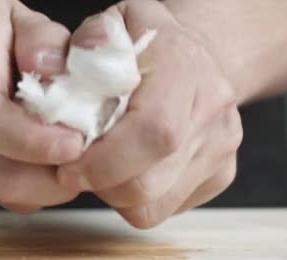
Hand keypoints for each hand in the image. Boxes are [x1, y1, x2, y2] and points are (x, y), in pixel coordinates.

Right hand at [0, 0, 83, 211]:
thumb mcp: (7, 10)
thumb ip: (42, 38)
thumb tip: (61, 75)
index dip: (33, 141)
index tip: (76, 143)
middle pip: (2, 177)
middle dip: (58, 177)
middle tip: (88, 153)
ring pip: (4, 194)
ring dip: (48, 184)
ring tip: (65, 150)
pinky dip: (29, 182)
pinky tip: (36, 154)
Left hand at [58, 0, 242, 227]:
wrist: (197, 56)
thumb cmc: (144, 43)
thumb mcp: (114, 24)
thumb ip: (88, 42)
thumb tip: (64, 73)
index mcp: (184, 67)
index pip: (153, 132)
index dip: (104, 162)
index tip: (67, 167)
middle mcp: (213, 110)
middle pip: (150, 182)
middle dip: (99, 185)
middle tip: (74, 170)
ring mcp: (222, 147)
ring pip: (155, 206)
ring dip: (115, 195)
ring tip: (102, 166)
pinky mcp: (221, 175)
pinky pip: (165, 209)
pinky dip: (136, 199)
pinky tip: (127, 168)